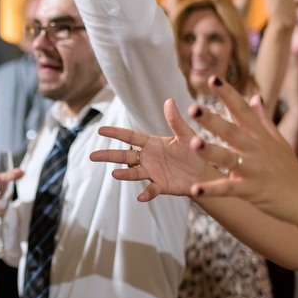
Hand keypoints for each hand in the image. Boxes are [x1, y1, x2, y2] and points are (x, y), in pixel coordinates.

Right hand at [89, 99, 209, 201]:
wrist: (203, 172)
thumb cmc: (194, 151)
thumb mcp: (186, 135)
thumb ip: (175, 121)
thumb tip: (169, 101)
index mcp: (151, 143)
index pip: (130, 137)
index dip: (116, 133)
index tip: (100, 130)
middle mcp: (148, 157)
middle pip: (125, 156)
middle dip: (109, 156)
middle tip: (93, 156)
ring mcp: (153, 172)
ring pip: (134, 172)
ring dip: (125, 174)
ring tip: (115, 174)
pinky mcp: (161, 185)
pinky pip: (152, 189)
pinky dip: (146, 193)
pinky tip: (141, 197)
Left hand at [187, 76, 297, 222]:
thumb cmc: (288, 169)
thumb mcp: (278, 141)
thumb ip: (262, 120)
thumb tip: (256, 96)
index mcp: (258, 136)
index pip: (241, 110)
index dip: (227, 94)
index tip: (212, 78)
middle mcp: (254, 150)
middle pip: (230, 131)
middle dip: (212, 119)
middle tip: (192, 108)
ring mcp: (253, 170)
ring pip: (228, 158)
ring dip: (210, 151)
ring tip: (193, 143)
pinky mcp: (250, 190)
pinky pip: (228, 189)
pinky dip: (211, 190)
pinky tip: (195, 189)